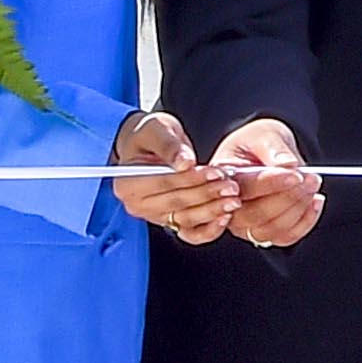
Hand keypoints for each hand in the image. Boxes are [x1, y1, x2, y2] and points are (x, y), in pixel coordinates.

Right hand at [110, 112, 235, 240]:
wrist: (151, 146)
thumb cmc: (152, 136)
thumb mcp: (157, 129)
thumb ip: (170, 145)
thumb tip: (185, 162)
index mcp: (127, 184)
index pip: (163, 183)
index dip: (191, 179)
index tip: (214, 173)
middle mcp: (137, 205)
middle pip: (176, 203)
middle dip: (207, 194)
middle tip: (231, 186)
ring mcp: (155, 216)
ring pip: (186, 219)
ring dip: (212, 210)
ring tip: (233, 198)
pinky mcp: (171, 222)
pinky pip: (192, 233)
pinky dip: (210, 229)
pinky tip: (226, 217)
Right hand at [211, 116, 325, 246]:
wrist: (266, 151)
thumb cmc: (258, 142)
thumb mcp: (264, 134)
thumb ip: (273, 147)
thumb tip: (288, 165)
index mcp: (220, 179)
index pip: (243, 188)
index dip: (271, 183)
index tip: (295, 174)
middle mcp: (227, 206)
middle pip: (255, 214)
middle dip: (288, 197)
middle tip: (311, 178)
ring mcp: (244, 224)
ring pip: (271, 229)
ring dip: (298, 209)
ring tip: (313, 184)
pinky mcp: (264, 232)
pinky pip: (286, 237)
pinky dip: (306, 221)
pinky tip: (316, 201)